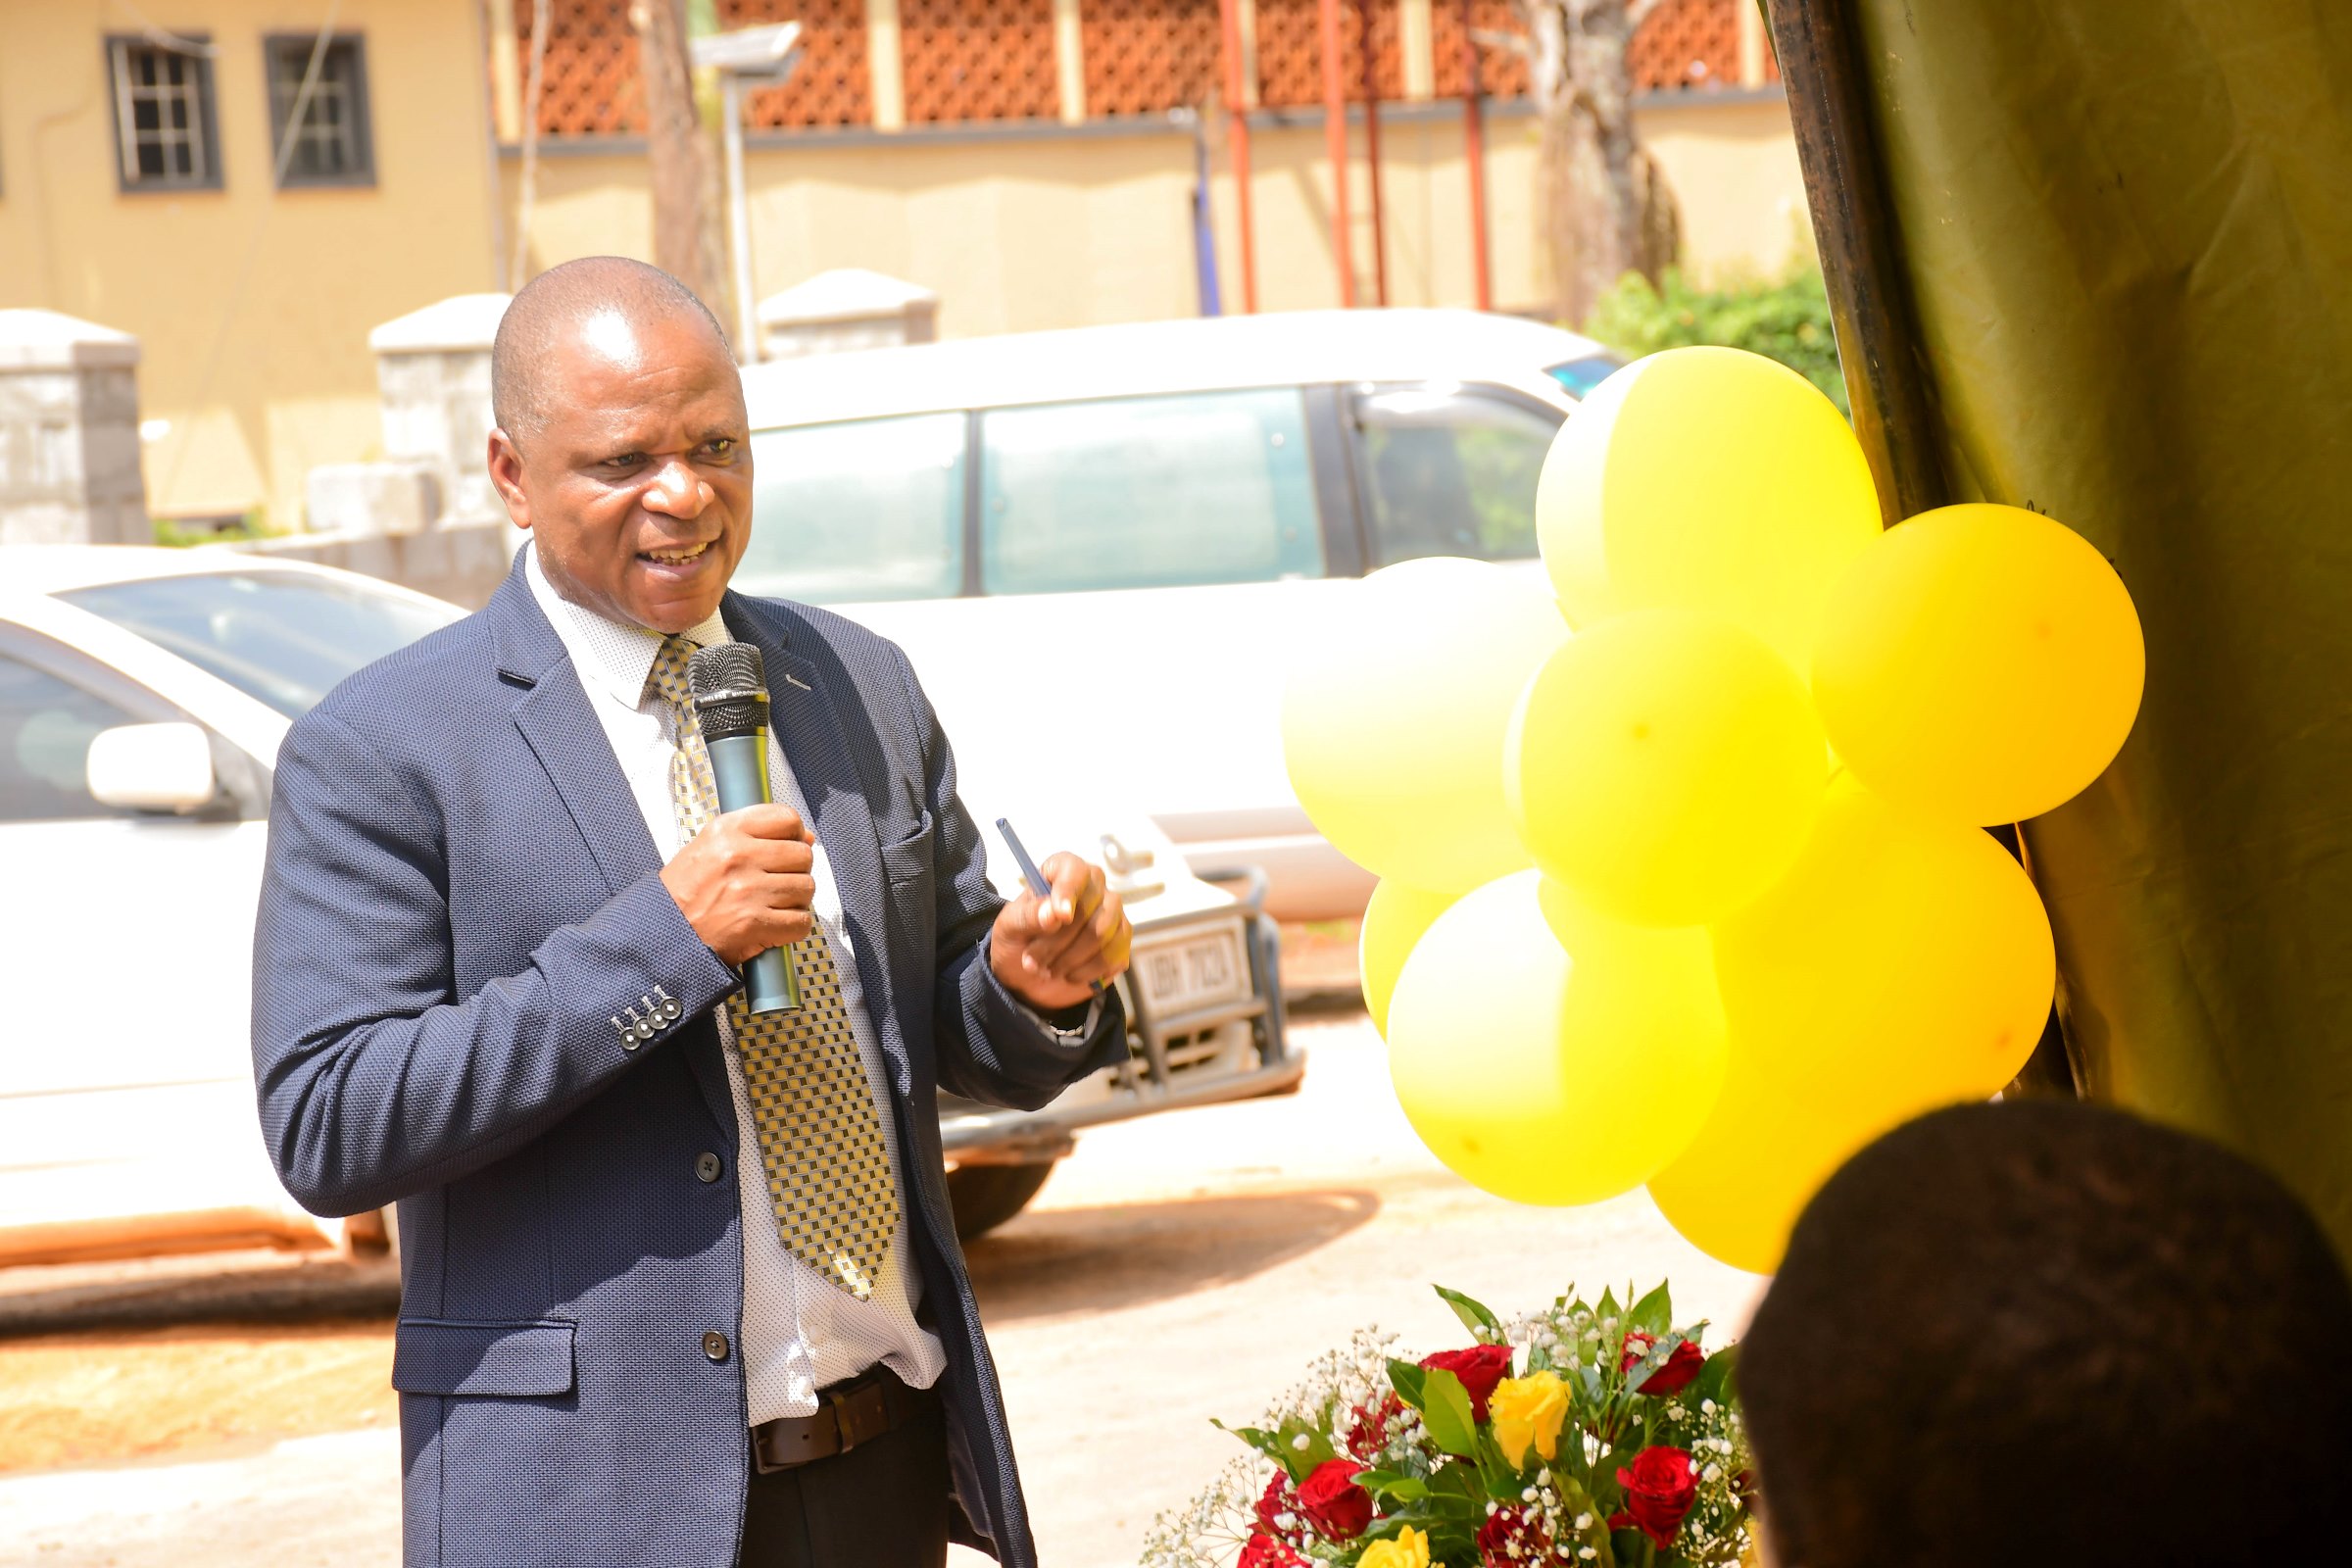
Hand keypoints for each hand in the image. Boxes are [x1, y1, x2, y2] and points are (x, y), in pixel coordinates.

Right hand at [660, 804, 816, 964]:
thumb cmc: (684, 893)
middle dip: (797, 871)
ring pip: (806, 888)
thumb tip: (806, 837)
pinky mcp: (755, 923)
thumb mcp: (709, 848)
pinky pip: (801, 921)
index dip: (794, 835)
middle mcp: (738, 856)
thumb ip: (756, 836)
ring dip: (796, 900)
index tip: (788, 846)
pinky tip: (775, 925)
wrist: (662, 933)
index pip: (786, 819)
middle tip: (778, 882)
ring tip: (773, 904)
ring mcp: (748, 890)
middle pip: (802, 855)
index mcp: (726, 831)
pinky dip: (793, 927)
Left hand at [990, 853, 1131, 1012]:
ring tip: (1048, 970)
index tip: (1060, 917)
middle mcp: (1094, 887)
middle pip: (1089, 910)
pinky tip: (1070, 975)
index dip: (1068, 892)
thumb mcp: (1009, 927)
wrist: (1030, 974)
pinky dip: (1087, 972)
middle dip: (1057, 942)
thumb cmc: (1019, 939)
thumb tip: (1052, 914)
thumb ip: (1028, 916)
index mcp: (1063, 871)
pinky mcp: (1121, 942)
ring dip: (1070, 960)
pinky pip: (1113, 956)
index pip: (1075, 870)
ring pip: (1102, 935)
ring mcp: (1113, 913)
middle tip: (1032, 962)